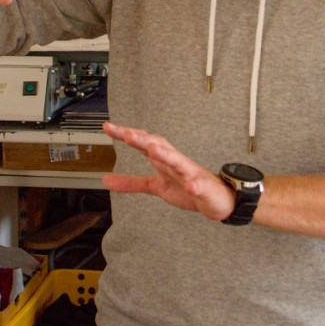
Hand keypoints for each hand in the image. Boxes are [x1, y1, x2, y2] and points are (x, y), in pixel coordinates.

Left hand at [101, 122, 235, 221]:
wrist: (218, 198)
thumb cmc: (187, 187)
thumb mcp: (155, 186)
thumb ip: (131, 182)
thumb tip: (106, 180)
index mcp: (164, 160)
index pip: (144, 143)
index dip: (126, 134)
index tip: (108, 127)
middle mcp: (176, 162)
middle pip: (159, 146)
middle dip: (143, 140)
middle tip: (127, 134)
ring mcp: (191, 174)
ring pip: (178, 162)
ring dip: (166, 155)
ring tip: (153, 149)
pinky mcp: (204, 189)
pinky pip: (199, 186)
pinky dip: (195, 186)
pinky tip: (191, 186)